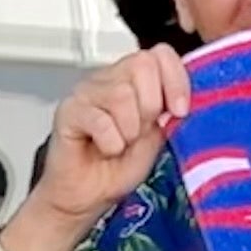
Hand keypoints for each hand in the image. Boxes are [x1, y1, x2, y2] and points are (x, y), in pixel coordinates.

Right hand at [26, 47, 190, 242]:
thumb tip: (181, 99)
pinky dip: (110, 143)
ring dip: (128, 131)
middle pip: (142, 66)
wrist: (87, 196)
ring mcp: (87, 91)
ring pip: (121, 94)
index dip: (175, 80)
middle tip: (138, 133)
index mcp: (134, 80)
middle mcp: (110, 78)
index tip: (179, 111)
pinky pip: (100, 120)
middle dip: (149, 108)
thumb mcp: (157, 138)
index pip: (160, 54)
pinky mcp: (69, 110)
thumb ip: (168, 112)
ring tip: (120, 144)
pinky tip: (104, 149)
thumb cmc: (117, 168)